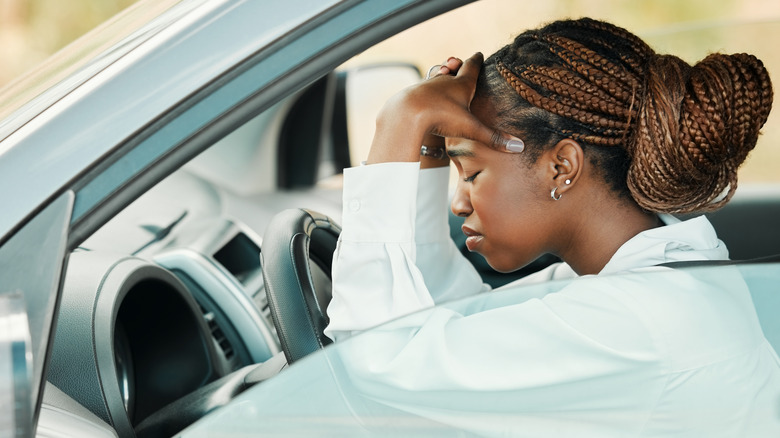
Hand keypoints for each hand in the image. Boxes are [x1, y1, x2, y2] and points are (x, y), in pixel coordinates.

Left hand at [366, 53, 518, 164]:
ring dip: (441, 75)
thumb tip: (519, 147)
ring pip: (436, 76)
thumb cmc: (441, 116)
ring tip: (444, 74)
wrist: (406, 113)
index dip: (476, 61)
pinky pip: (421, 89)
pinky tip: (424, 98)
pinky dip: (425, 90)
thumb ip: (492, 138)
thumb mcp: (470, 128)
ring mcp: (427, 86)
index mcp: (461, 84)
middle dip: (457, 66)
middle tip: (458, 62)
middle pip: (453, 69)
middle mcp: (444, 81)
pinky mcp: (412, 94)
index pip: (472, 67)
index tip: (479, 54)